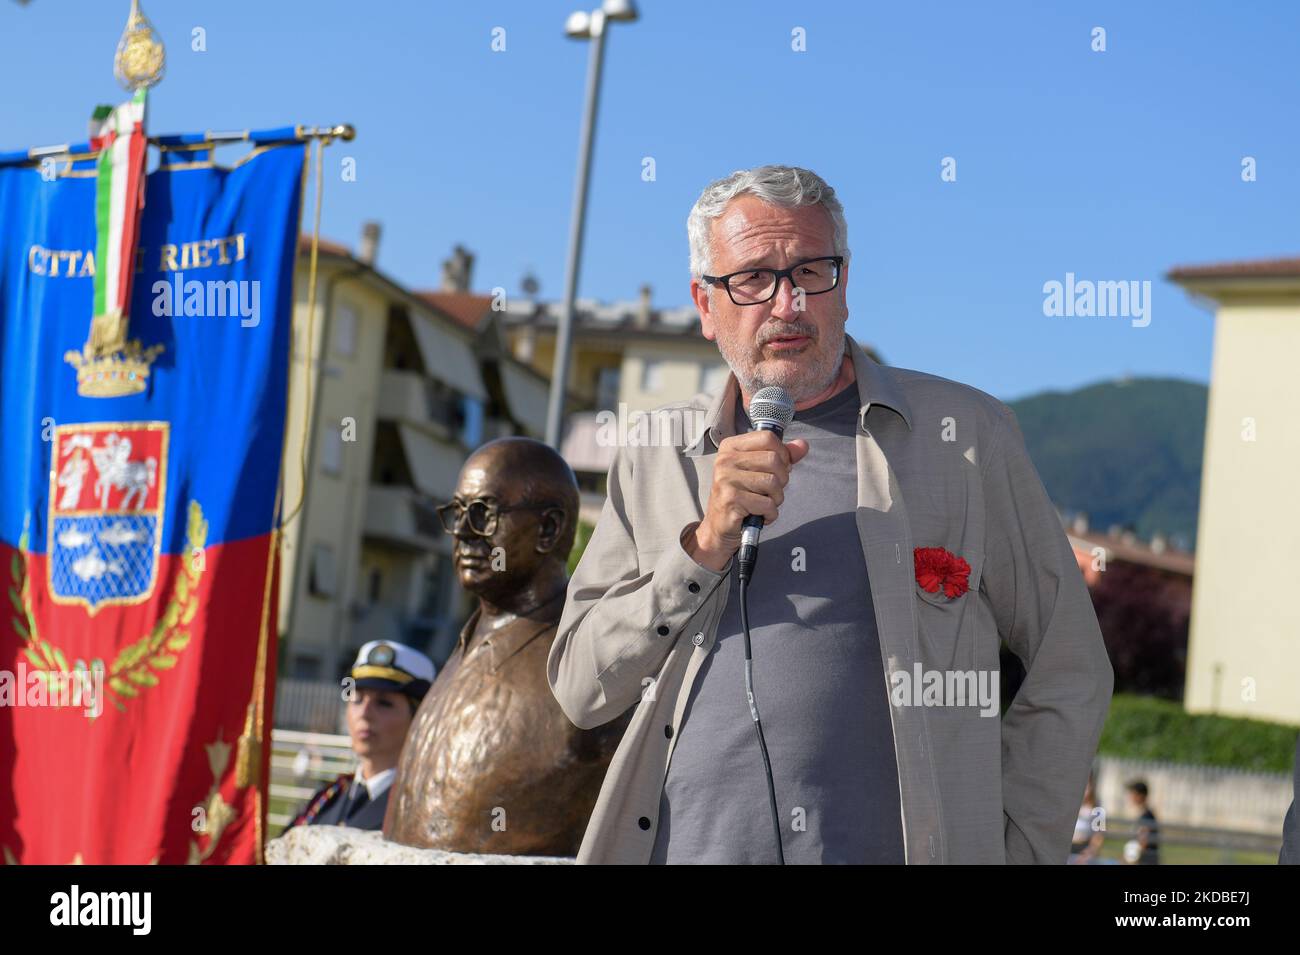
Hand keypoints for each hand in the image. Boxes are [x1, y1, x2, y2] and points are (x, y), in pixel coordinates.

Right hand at [686, 430, 809, 571]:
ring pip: (772, 482)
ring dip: (776, 498)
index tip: (776, 469)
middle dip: (781, 480)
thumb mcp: (760, 471)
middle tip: (769, 491)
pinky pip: (767, 504)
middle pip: (773, 460)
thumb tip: (802, 445)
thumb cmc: (741, 497)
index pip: (768, 438)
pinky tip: (760, 515)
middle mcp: (725, 460)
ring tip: (763, 503)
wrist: (719, 526)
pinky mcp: (731, 499)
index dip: (782, 454)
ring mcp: (726, 479)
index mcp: (731, 447)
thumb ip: (782, 457)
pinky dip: (771, 513)